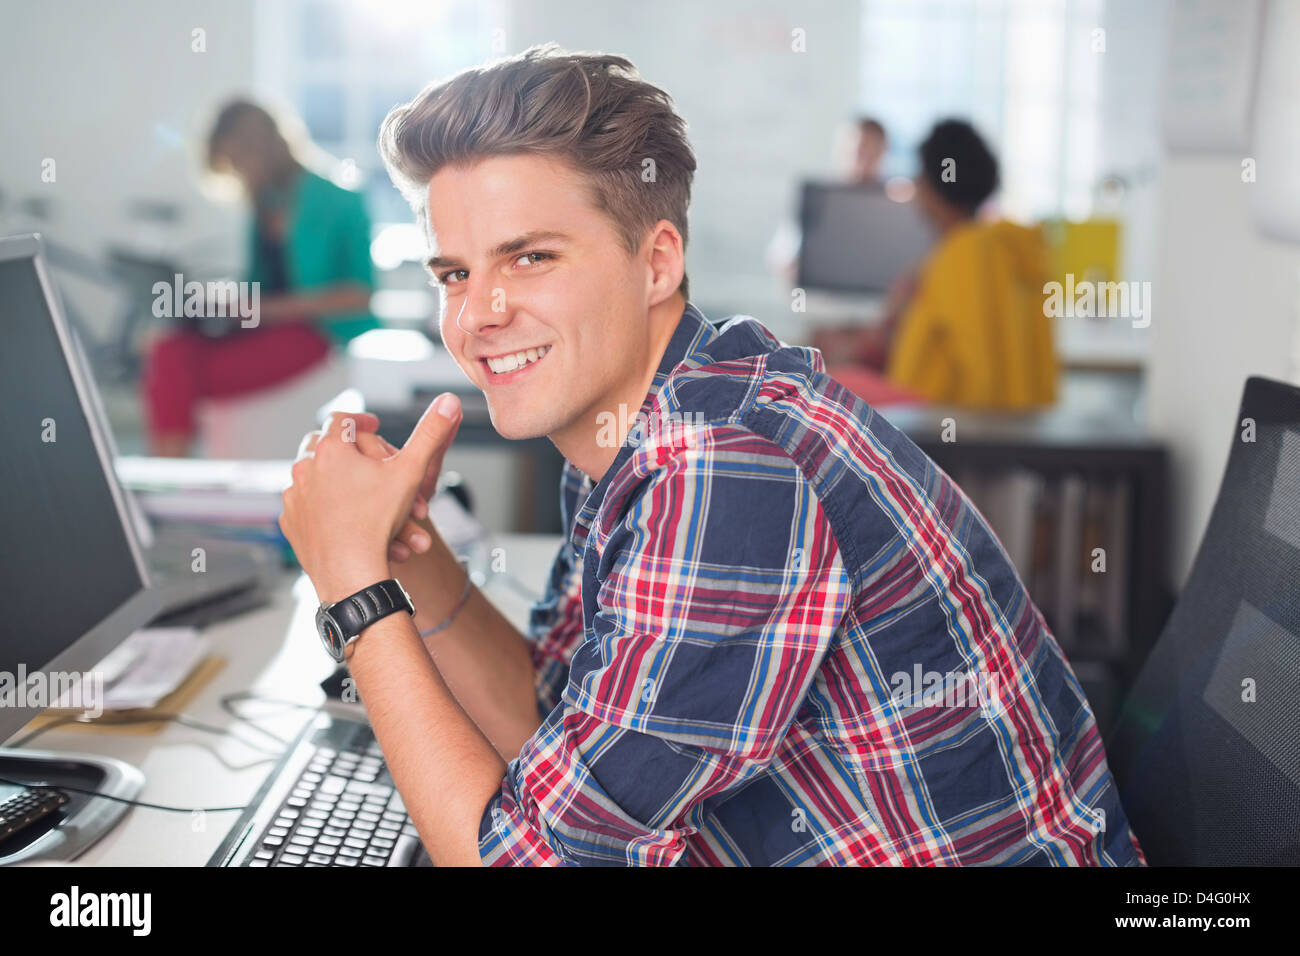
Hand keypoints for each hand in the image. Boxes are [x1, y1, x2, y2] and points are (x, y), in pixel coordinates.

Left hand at [280, 395, 461, 603]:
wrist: (351, 572)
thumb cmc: (378, 522)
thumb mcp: (411, 472)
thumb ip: (430, 434)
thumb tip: (449, 401)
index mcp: (331, 449)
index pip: (342, 418)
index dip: (361, 418)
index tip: (373, 424)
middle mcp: (305, 468)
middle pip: (323, 445)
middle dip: (348, 451)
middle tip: (366, 458)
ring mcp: (294, 496)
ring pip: (316, 479)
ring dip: (340, 484)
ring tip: (364, 496)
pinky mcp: (291, 522)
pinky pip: (306, 506)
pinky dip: (325, 508)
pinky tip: (345, 517)